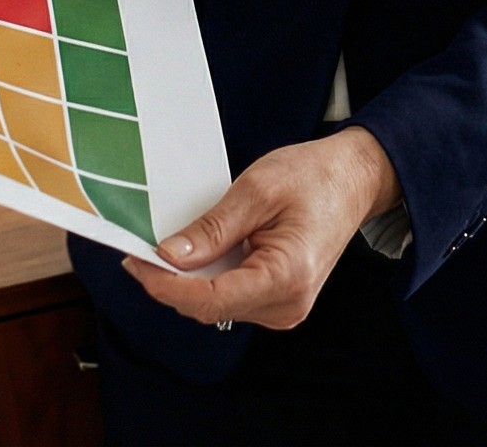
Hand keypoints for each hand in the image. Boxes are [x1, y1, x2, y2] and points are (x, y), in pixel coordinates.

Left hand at [123, 127, 401, 329]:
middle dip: (171, 282)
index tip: (134, 262)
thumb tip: (170, 257)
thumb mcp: (257, 189)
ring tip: (169, 246)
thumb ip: (213, 229)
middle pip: (209, 307)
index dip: (165, 285)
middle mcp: (287, 305)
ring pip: (216, 306)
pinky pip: (231, 298)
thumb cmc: (314, 177)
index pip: (211, 300)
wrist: (352, 179)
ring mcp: (285, 308)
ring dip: (189, 280)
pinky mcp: (279, 302)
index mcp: (287, 276)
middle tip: (138, 249)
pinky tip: (198, 253)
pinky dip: (208, 278)